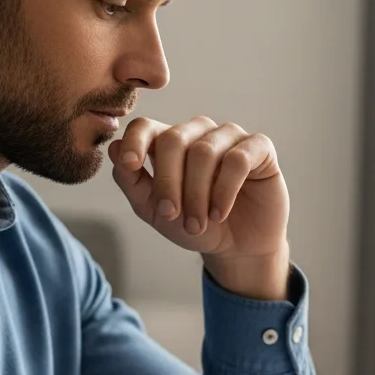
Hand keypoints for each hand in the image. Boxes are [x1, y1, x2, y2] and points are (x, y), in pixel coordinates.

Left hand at [109, 116, 290, 298]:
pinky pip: (238, 159)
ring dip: (198, 194)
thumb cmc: (195, 226)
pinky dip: (225, 190)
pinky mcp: (259, 148)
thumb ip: (132, 181)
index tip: (130, 164)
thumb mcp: (155, 210)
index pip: (145, 127)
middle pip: (173, 139)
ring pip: (204, 151)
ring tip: (200, 223)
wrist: (237, 248)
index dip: (135, 141)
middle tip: (172, 216)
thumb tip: (115, 149)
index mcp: (169, 143)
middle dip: (169, 182)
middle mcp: (198, 133)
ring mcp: (230, 137)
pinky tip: (221, 212)